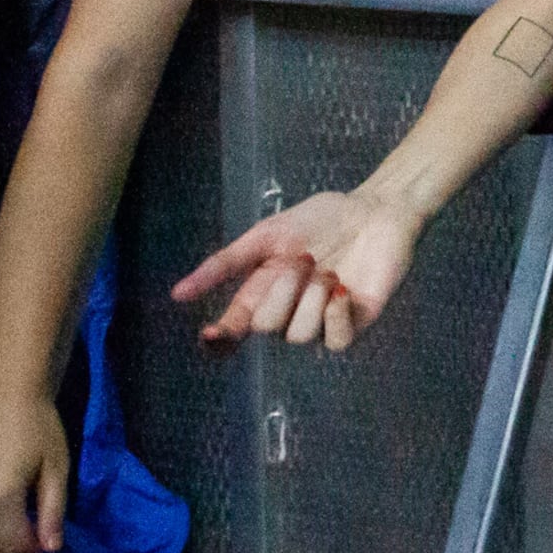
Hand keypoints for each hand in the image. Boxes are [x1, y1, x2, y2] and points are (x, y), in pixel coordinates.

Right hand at [173, 185, 422, 350]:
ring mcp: (320, 322)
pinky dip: (335, 315)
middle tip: (306, 259)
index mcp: (262, 294)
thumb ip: (225, 263)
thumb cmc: (321, 220)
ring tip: (330, 270)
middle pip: (265, 327)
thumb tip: (178, 294)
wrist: (374, 210)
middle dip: (283, 289)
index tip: (212, 334)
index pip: (233, 329)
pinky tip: (342, 290)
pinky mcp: (353, 325)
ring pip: (298, 336)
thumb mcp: (267, 235)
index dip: (221, 338)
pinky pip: (334, 342)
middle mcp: (287, 313)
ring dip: (312, 296)